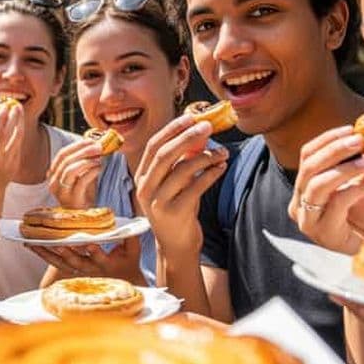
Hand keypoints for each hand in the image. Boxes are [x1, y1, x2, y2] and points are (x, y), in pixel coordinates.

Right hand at [0, 104, 23, 191]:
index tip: (4, 106)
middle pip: (6, 134)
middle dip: (12, 117)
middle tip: (15, 105)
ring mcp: (5, 163)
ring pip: (16, 139)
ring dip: (19, 122)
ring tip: (19, 109)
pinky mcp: (14, 165)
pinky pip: (19, 145)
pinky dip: (19, 131)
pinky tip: (20, 121)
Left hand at [30, 236, 143, 284]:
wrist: (121, 281)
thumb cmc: (127, 263)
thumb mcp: (133, 252)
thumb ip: (130, 239)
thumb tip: (130, 226)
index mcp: (106, 265)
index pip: (100, 259)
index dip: (95, 252)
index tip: (91, 244)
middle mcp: (90, 269)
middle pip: (76, 262)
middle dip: (66, 253)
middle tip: (57, 244)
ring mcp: (78, 270)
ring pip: (60, 263)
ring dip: (47, 253)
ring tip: (33, 243)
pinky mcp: (69, 269)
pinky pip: (54, 262)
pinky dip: (43, 253)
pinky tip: (31, 245)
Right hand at [48, 140, 101, 208]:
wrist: (84, 216)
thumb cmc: (83, 194)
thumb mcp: (82, 174)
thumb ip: (86, 161)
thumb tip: (96, 145)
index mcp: (53, 175)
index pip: (62, 155)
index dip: (76, 146)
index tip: (90, 140)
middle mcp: (53, 183)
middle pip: (66, 160)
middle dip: (83, 151)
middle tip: (98, 147)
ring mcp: (61, 192)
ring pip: (70, 170)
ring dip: (87, 160)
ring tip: (99, 157)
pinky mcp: (72, 199)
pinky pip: (81, 181)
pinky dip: (92, 171)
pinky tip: (100, 168)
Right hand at [134, 115, 225, 259]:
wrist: (175, 246)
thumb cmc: (177, 210)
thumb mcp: (175, 184)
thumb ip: (181, 162)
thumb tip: (198, 134)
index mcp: (142, 177)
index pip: (154, 146)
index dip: (172, 129)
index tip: (190, 117)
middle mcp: (145, 189)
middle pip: (165, 155)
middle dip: (187, 137)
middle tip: (208, 126)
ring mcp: (158, 202)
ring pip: (182, 170)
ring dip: (205, 156)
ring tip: (221, 152)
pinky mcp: (174, 214)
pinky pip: (196, 187)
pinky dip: (211, 174)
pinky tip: (221, 167)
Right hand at [289, 127, 363, 254]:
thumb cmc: (362, 221)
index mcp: (304, 189)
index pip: (306, 156)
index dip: (326, 140)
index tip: (350, 128)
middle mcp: (299, 203)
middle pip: (308, 168)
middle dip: (334, 150)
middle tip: (359, 139)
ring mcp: (307, 219)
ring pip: (317, 185)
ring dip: (344, 169)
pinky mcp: (322, 232)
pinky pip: (335, 204)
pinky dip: (355, 190)